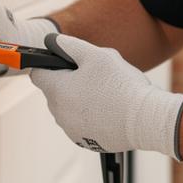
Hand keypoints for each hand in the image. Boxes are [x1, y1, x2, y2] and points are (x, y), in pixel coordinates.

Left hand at [30, 34, 182, 158]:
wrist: (144, 119)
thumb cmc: (121, 85)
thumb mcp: (97, 55)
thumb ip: (70, 45)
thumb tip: (53, 40)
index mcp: (57, 90)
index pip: (37, 74)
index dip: (49, 64)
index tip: (65, 62)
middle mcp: (59, 113)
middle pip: (54, 92)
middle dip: (68, 82)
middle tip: (94, 76)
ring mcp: (71, 130)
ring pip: (68, 108)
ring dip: (79, 100)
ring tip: (105, 93)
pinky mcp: (85, 142)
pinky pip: (80, 124)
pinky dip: (90, 117)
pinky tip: (109, 109)